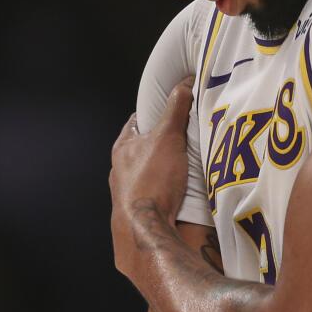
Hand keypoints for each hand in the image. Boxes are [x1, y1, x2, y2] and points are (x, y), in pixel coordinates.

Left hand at [109, 77, 194, 276]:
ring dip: (168, 170)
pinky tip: (182, 193)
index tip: (173, 109)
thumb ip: (176, 109)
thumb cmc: (151, 181)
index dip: (156, 113)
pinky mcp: (140, 211)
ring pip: (151, 173)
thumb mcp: (167, 137)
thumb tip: (185, 82)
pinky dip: (169, 190)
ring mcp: (129, 192)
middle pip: (146, 147)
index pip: (138, 121)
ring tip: (190, 166)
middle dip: (165, 143)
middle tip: (188, 138)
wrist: (145, 229)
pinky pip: (157, 194)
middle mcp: (121, 169)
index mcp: (123, 147)